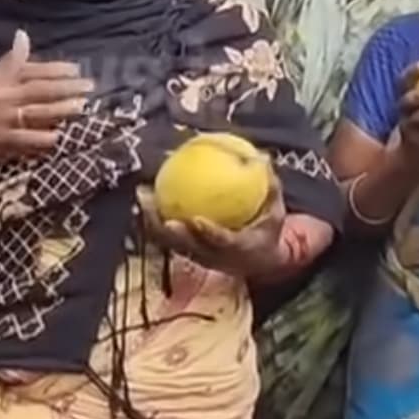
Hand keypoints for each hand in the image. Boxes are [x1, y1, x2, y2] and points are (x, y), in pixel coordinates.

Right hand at [0, 30, 93, 160]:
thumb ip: (9, 59)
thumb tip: (23, 36)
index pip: (31, 71)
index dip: (56, 70)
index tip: (76, 69)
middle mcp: (2, 97)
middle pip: (39, 91)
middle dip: (66, 89)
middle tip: (89, 86)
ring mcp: (3, 120)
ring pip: (37, 114)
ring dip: (61, 110)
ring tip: (82, 106)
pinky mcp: (1, 142)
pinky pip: (24, 140)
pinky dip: (41, 138)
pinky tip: (58, 136)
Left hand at [141, 176, 286, 277]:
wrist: (260, 261)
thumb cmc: (268, 230)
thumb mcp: (276, 211)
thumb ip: (270, 186)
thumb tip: (263, 156)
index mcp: (239, 249)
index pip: (221, 242)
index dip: (208, 233)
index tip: (196, 219)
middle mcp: (215, 257)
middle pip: (186, 246)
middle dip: (167, 230)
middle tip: (155, 206)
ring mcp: (199, 257)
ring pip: (170, 243)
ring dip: (153, 222)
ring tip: (142, 196)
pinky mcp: (189, 254)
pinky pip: (168, 237)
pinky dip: (155, 218)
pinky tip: (148, 196)